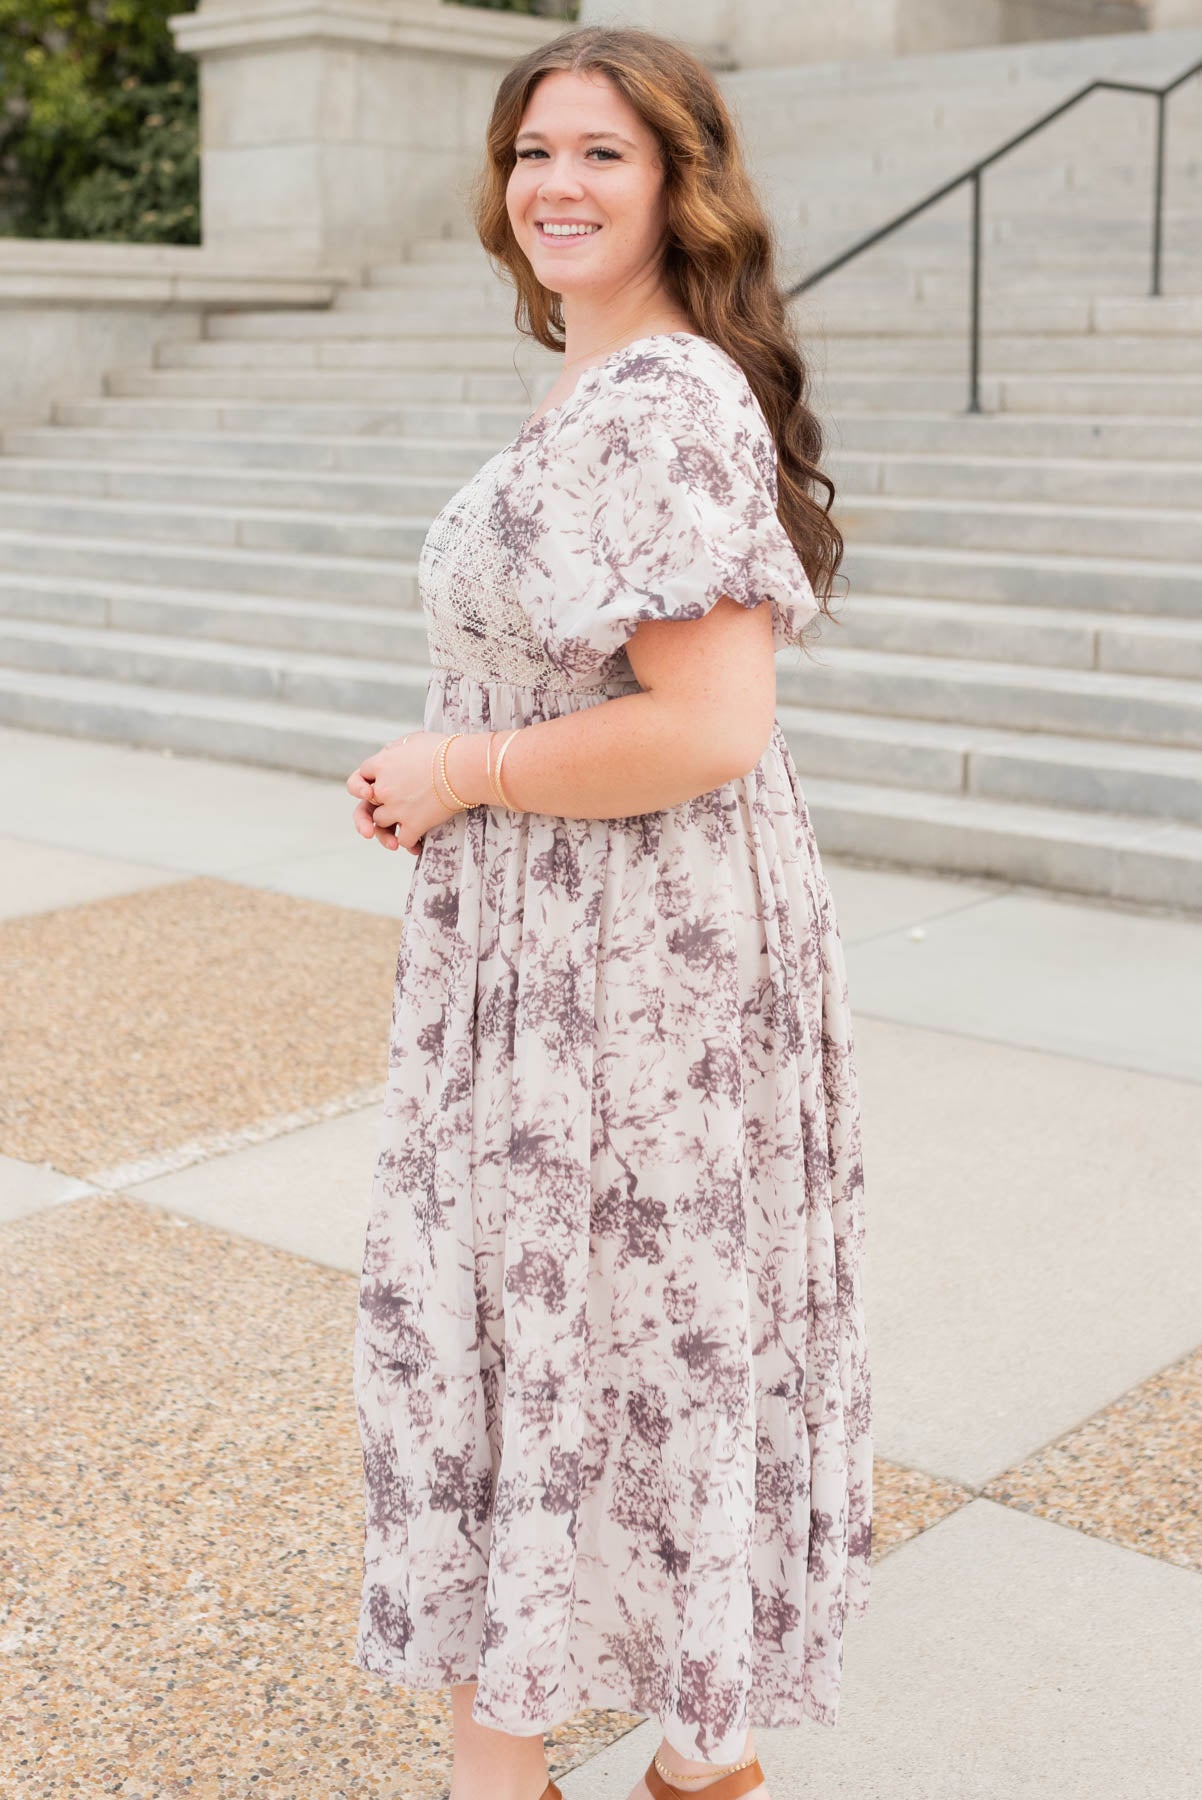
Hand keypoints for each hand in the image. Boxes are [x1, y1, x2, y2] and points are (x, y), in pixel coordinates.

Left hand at [346, 732, 460, 855]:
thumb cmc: (444, 750)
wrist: (464, 768)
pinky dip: (410, 843)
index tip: (375, 787)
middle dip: (374, 810)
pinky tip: (418, 844)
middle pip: (367, 803)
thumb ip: (396, 750)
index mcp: (381, 764)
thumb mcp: (414, 740)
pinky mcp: (413, 825)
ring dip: (392, 824)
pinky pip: (403, 840)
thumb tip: (390, 753)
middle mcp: (383, 787)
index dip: (368, 782)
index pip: (361, 775)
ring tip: (405, 825)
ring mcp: (396, 808)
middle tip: (380, 819)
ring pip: (381, 822)